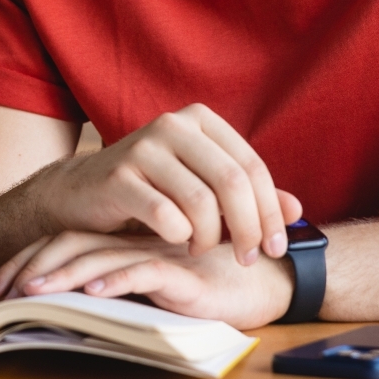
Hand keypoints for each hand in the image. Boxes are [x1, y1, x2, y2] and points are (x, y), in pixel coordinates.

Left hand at [0, 230, 294, 329]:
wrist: (263, 284)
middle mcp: (133, 244)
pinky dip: (115, 281)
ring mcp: (156, 255)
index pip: (63, 242)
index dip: (26, 260)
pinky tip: (92, 292)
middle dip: (28, 266)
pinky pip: (144, 273)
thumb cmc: (204, 288)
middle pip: (69, 244)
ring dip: (60, 275)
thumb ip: (117, 286)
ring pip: (99, 259)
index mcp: (121, 242)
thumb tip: (68, 306)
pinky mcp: (183, 273)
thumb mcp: (148, 290)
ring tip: (28, 293)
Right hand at [32, 104, 302, 265]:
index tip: (276, 248)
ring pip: (201, 202)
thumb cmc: (152, 192)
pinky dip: (179, 238)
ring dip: (211, 238)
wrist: (83, 195)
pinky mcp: (118, 177)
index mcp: (199, 120)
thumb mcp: (203, 189)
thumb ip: (247, 197)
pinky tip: (177, 243)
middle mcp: (172, 125)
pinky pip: (166, 216)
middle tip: (249, 258)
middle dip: (248, 228)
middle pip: (232, 182)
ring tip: (205, 251)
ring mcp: (142, 147)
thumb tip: (296, 210)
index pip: (251, 166)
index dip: (270, 211)